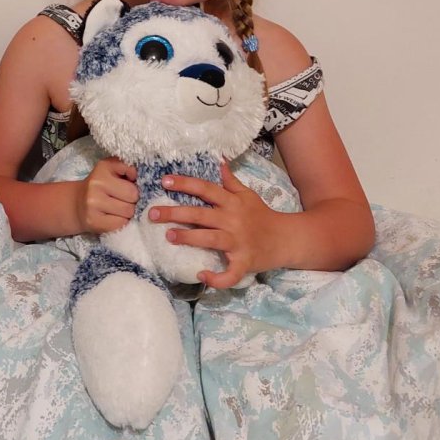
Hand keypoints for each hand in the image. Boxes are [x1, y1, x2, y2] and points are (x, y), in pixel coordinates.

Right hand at [77, 157, 138, 233]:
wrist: (77, 205)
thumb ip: (126, 167)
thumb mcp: (111, 170)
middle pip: (133, 195)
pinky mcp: (94, 221)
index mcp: (103, 168)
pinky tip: (113, 217)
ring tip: (119, 209)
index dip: (134, 181)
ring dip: (128, 212)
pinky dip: (121, 222)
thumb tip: (138, 177)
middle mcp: (96, 184)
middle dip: (133, 199)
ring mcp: (93, 204)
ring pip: (128, 211)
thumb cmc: (101, 186)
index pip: (132, 173)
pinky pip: (121, 223)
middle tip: (125, 200)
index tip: (129, 183)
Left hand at [149, 163, 279, 287]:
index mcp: (232, 203)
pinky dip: (217, 278)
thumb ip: (230, 181)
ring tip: (169, 236)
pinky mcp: (244, 262)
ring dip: (189, 238)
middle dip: (175, 213)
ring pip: (210, 239)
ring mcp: (238, 242)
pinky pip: (230, 273)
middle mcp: (233, 220)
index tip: (164, 182)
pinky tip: (201, 276)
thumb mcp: (248, 195)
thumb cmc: (263, 216)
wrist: (288, 239)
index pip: (205, 189)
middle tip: (152, 213)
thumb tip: (218, 160)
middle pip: (200, 214)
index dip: (185, 184)